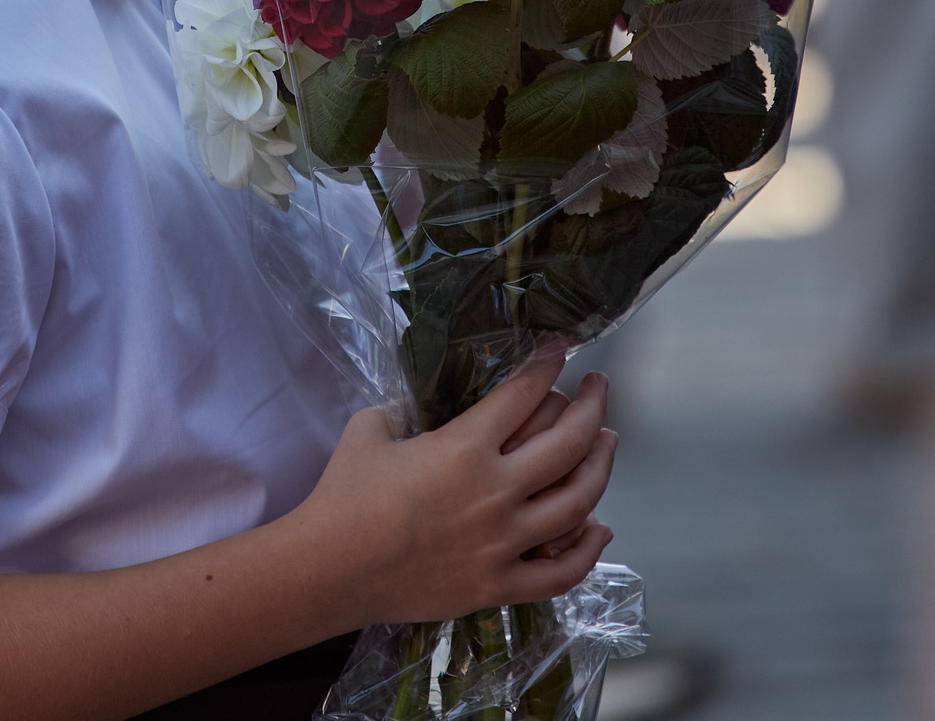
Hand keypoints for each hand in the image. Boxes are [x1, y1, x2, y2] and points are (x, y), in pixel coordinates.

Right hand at [299, 341, 616, 625]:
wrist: (327, 569)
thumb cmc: (343, 496)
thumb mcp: (370, 428)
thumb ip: (404, 409)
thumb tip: (419, 404)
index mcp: (464, 447)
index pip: (525, 392)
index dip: (547, 362)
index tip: (558, 348)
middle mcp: (494, 492)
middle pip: (569, 441)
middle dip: (591, 404)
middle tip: (597, 387)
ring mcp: (501, 543)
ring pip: (578, 502)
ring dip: (601, 466)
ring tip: (606, 442)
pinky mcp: (498, 586)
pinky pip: (562, 572)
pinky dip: (589, 550)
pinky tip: (600, 527)